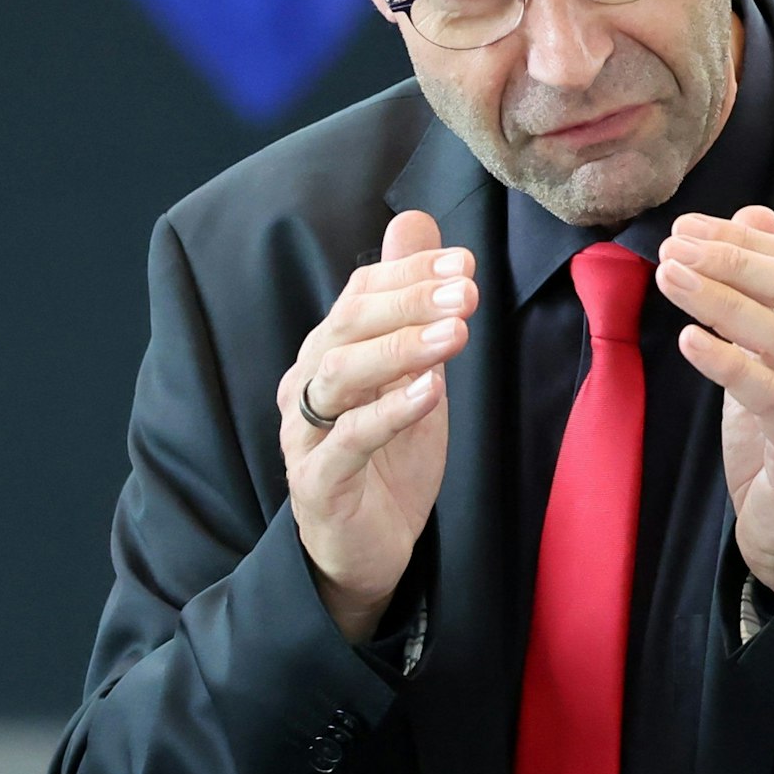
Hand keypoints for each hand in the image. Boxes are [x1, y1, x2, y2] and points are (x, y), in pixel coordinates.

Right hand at [276, 211, 478, 641]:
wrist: (369, 550)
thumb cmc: (389, 456)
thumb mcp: (411, 372)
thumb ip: (410, 303)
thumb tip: (417, 223)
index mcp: (328, 353)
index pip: (359, 294)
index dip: (409, 273)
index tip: (465, 261)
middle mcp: (307, 386)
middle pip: (347, 326)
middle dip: (409, 302)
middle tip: (467, 289)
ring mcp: (306, 435)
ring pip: (340, 376)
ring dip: (401, 347)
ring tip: (456, 333)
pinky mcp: (318, 484)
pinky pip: (346, 441)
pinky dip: (388, 412)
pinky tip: (430, 391)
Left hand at [657, 207, 773, 598]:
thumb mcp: (767, 357)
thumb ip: (764, 291)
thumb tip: (756, 214)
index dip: (746, 242)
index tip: (688, 228)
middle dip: (735, 261)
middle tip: (675, 247)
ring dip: (721, 301)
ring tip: (670, 279)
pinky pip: (772, 396)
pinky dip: (728, 362)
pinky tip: (690, 340)